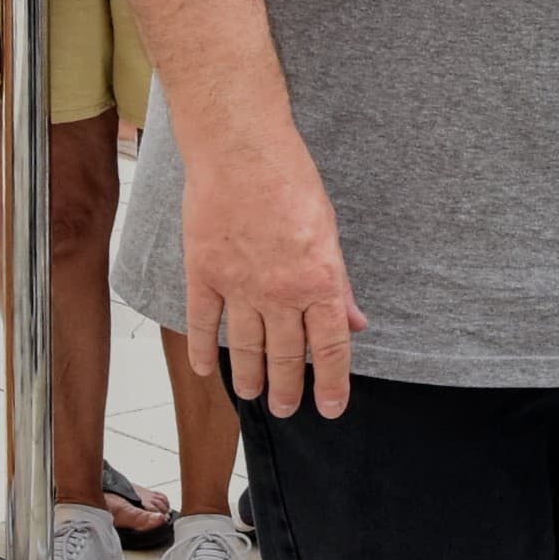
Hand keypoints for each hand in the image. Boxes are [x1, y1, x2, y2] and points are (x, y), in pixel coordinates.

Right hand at [181, 127, 367, 417]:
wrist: (241, 151)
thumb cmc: (292, 183)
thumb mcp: (330, 233)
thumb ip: (340, 284)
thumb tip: (356, 322)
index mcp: (319, 281)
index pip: (330, 348)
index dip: (333, 383)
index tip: (332, 407)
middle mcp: (280, 292)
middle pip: (286, 356)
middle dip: (289, 389)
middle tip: (289, 409)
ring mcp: (238, 286)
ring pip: (245, 348)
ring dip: (250, 378)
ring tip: (253, 395)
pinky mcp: (204, 273)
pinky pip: (202, 323)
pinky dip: (202, 349)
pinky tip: (205, 370)